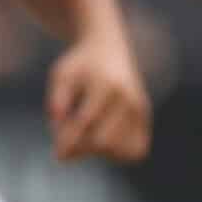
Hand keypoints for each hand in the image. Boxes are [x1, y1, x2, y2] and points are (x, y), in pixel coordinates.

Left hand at [46, 32, 151, 162]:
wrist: (108, 47)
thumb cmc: (79, 66)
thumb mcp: (61, 76)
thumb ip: (57, 102)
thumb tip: (60, 134)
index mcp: (105, 85)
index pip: (86, 123)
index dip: (69, 143)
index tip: (57, 154)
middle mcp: (127, 97)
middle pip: (103, 142)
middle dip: (82, 149)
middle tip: (70, 142)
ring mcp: (139, 108)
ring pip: (121, 151)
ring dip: (100, 153)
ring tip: (88, 137)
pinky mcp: (145, 116)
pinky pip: (136, 151)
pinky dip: (119, 154)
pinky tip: (105, 141)